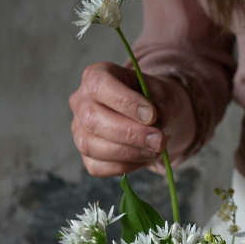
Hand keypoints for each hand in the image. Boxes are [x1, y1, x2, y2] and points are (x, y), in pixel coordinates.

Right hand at [69, 62, 196, 176]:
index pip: (100, 85)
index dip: (126, 102)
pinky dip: (124, 166)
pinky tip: (143, 157)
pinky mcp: (87, 156)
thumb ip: (161, 106)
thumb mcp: (165, 95)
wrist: (156, 120)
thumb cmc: (156, 101)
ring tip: (156, 150)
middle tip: (159, 140)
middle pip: (92, 119)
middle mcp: (81, 102)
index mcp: (96, 76)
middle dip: (130, 134)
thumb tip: (154, 124)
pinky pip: (98, 167)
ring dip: (128, 153)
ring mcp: (80, 130)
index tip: (151, 115)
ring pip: (91, 146)